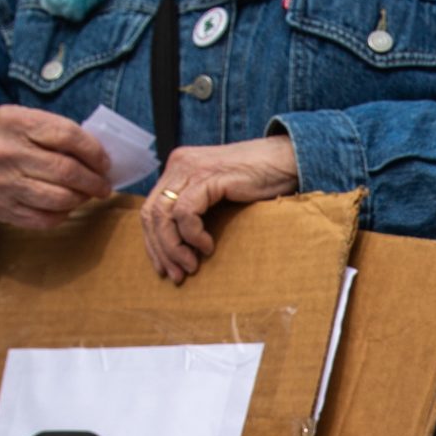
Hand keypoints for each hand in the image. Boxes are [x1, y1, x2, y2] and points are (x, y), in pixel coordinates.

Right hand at [0, 106, 112, 232]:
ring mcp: (4, 183)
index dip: (94, 151)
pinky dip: (63, 214)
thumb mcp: (13, 117)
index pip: (67, 135)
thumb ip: (48, 129)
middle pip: (67, 171)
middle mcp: (8, 152)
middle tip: (103, 184)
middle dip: (95, 180)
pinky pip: (45, 219)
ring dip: (82, 199)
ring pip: (59, 198)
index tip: (104, 161)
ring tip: (87, 194)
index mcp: (13, 121)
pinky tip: (66, 206)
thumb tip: (93, 151)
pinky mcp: (3, 208)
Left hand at [143, 138, 300, 283]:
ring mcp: (192, 169)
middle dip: (161, 250)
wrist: (285, 160)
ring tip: (191, 266)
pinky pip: (186, 212)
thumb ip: (198, 207)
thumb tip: (183, 245)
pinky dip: (192, 235)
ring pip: (163, 215)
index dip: (153, 243)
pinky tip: (207, 246)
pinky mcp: (209, 177)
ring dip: (174, 247)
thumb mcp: (218, 194)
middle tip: (176, 275)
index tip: (164, 268)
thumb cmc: (259, 181)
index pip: (150, 209)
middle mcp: (179, 165)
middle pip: (151, 214)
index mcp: (178, 168)